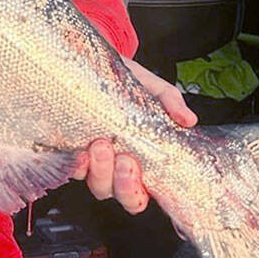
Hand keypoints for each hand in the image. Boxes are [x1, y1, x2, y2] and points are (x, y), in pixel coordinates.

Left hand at [71, 59, 196, 212]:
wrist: (89, 63)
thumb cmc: (123, 82)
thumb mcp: (151, 87)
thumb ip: (170, 101)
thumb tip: (189, 119)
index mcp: (140, 159)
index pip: (141, 193)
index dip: (140, 192)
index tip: (141, 171)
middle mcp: (114, 166)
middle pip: (119, 194)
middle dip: (124, 184)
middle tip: (125, 158)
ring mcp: (91, 160)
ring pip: (97, 185)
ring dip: (101, 171)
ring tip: (102, 144)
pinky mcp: (69, 150)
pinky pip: (72, 168)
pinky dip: (77, 164)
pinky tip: (80, 152)